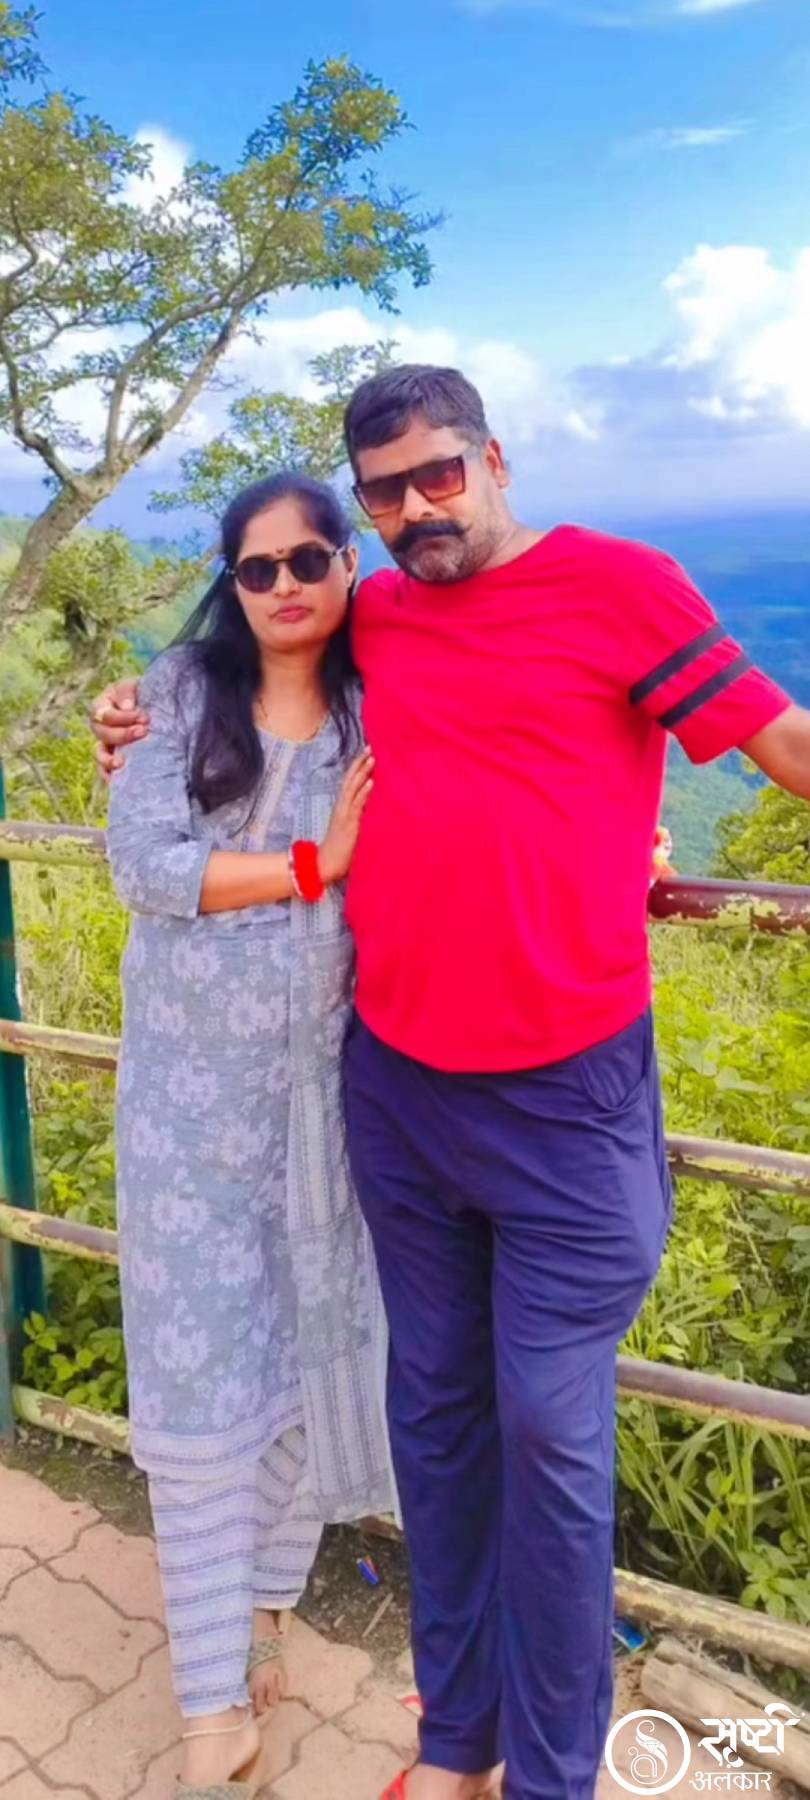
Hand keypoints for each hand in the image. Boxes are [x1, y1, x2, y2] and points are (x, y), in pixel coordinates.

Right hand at [89, 679, 147, 780]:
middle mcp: (100, 726)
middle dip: (122, 735)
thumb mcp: (135, 686)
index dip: (123, 717)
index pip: (105, 714)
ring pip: (99, 754)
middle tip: (144, 732)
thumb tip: (127, 707)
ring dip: (109, 759)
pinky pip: (105, 769)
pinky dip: (108, 775)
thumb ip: (128, 692)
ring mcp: (106, 744)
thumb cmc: (143, 693)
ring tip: (121, 763)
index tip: (145, 717)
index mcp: (102, 706)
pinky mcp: (115, 757)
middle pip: (102, 734)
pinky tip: (114, 780)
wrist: (155, 706)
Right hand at [318, 748, 374, 884]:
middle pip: (350, 780)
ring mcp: (344, 815)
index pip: (350, 783)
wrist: (325, 866)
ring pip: (353, 788)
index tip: (366, 754)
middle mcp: (342, 808)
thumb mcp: (350, 830)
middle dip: (359, 763)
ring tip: (371, 758)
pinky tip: (370, 781)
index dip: (357, 768)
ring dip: (362, 772)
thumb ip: (356, 818)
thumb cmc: (338, 851)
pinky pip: (356, 805)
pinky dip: (363, 792)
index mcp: (342, 808)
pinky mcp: (348, 824)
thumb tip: (366, 809)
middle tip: (369, 747)